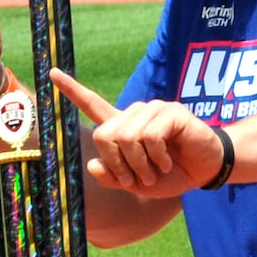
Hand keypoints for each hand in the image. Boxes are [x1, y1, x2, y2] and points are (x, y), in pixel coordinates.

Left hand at [50, 68, 224, 196]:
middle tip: (135, 181)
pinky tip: (167, 161)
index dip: (72, 90)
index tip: (52, 73)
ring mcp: (154, 109)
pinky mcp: (172, 112)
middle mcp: (135, 113)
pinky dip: (156, 157)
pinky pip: (149, 136)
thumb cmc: (170, 175)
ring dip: (139, 165)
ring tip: (156, 172)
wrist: (204, 171)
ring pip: (126, 137)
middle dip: (117, 165)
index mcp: (123, 126)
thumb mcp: (137, 183)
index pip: (93, 104)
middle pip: (104, 134)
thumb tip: (92, 165)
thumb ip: (113, 177)